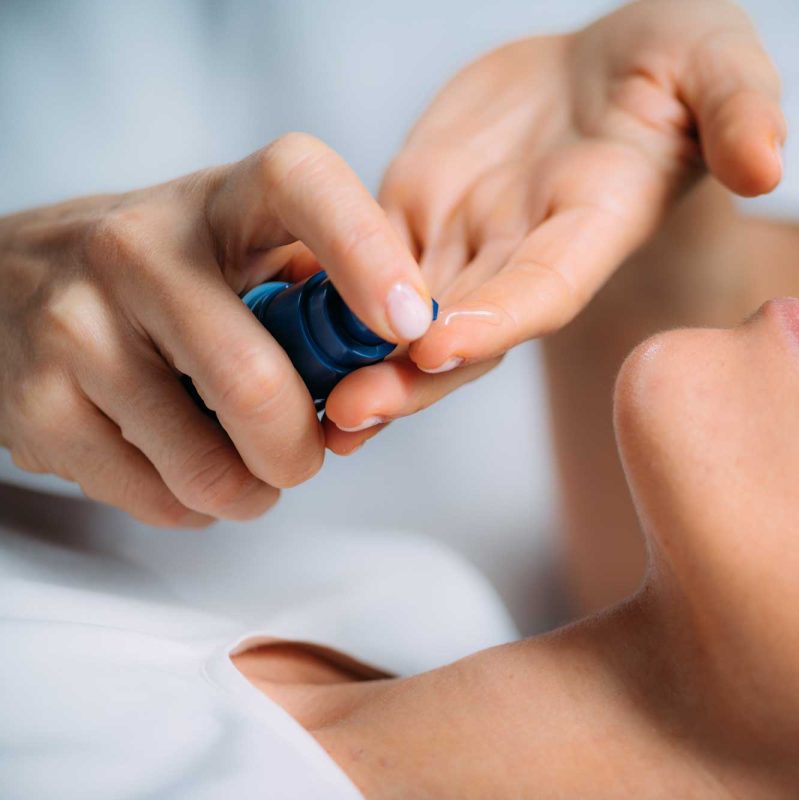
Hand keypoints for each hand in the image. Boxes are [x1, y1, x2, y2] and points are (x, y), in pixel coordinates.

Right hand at [0, 133, 429, 525]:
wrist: (1, 284)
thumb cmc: (161, 274)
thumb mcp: (237, 246)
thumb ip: (322, 296)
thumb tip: (396, 365)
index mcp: (217, 201)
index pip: (298, 184)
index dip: (366, 254)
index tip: (408, 323)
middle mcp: (138, 250)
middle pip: (257, 385)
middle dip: (302, 450)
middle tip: (304, 453)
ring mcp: (78, 327)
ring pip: (208, 467)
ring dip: (252, 490)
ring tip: (243, 464)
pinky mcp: (38, 406)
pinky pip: (158, 498)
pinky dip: (194, 503)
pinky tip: (178, 461)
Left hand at [323, 0, 783, 449]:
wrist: (615, 72)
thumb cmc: (682, 67)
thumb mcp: (721, 62)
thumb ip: (741, 108)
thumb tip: (766, 162)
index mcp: (596, 221)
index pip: (548, 282)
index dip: (501, 317)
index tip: (443, 345)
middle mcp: (530, 249)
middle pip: (469, 327)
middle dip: (411, 376)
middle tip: (346, 417)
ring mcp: (473, 237)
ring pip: (407, 315)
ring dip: (356, 361)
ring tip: (294, 399)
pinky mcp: (423, 213)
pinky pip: (367, 267)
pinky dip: (325, 302)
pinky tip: (272, 330)